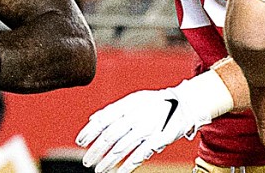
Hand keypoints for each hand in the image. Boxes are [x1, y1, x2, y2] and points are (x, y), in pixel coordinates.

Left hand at [77, 78, 223, 172]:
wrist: (184, 103)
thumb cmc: (155, 102)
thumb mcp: (134, 99)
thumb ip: (113, 109)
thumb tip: (93, 119)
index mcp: (128, 104)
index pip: (104, 119)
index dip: (90, 132)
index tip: (80, 142)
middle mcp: (136, 116)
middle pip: (110, 136)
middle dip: (96, 150)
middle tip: (87, 160)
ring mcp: (146, 129)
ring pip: (122, 148)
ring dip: (108, 160)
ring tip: (98, 169)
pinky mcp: (157, 140)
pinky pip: (139, 155)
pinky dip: (127, 166)